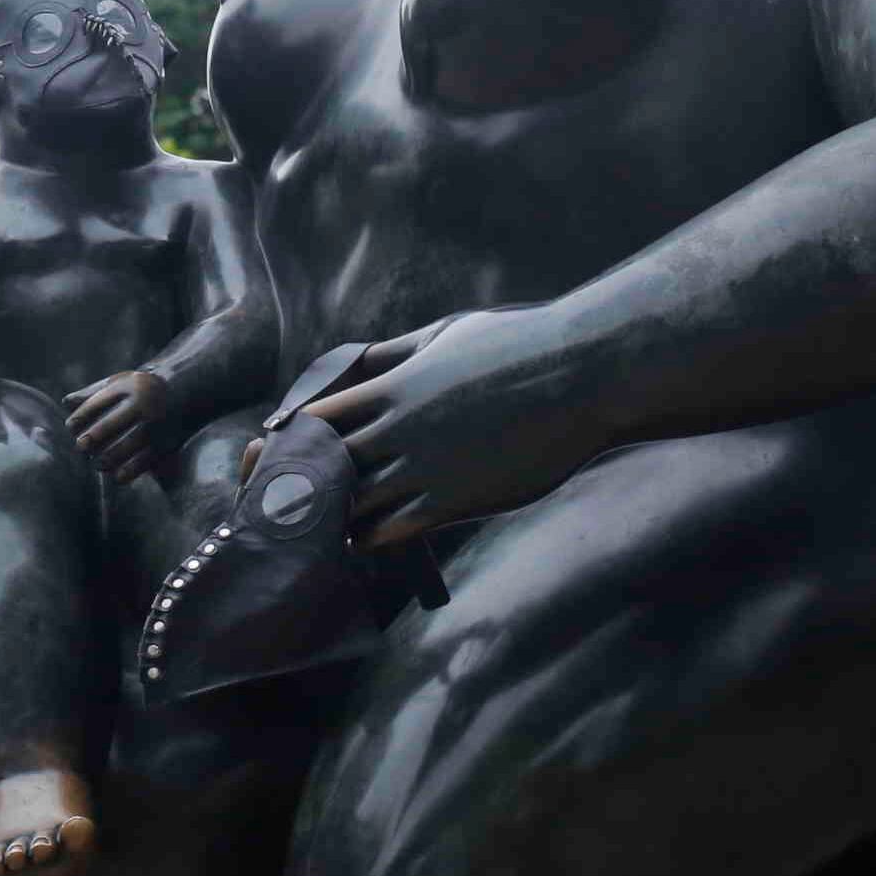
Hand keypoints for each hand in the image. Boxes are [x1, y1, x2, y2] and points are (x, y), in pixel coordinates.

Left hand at [65, 368, 173, 485]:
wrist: (185, 391)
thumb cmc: (141, 389)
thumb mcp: (120, 383)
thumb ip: (93, 393)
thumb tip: (65, 402)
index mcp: (129, 386)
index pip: (98, 404)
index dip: (81, 417)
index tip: (71, 427)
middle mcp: (144, 404)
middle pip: (110, 425)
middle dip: (91, 439)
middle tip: (81, 447)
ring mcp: (156, 424)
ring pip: (127, 446)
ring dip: (107, 458)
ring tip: (97, 464)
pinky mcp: (166, 442)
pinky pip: (145, 461)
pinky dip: (129, 471)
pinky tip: (117, 476)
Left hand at [278, 307, 593, 548]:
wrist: (580, 376)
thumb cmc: (517, 346)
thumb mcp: (445, 336)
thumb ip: (398, 354)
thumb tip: (363, 361)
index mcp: (391, 386)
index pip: (315, 420)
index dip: (298, 439)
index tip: (296, 450)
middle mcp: (397, 429)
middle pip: (321, 465)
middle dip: (303, 481)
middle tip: (295, 496)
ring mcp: (423, 467)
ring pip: (350, 504)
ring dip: (335, 515)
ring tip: (326, 523)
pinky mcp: (453, 500)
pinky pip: (390, 530)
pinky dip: (369, 537)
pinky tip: (365, 539)